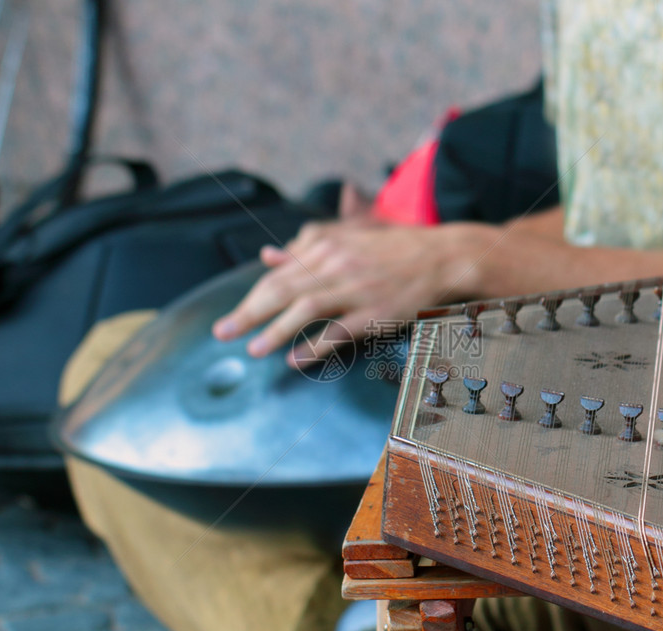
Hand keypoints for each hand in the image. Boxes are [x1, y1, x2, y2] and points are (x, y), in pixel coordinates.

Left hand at [212, 217, 492, 363]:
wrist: (440, 256)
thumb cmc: (392, 249)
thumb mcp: (347, 238)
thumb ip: (306, 247)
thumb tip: (267, 255)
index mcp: (326, 245)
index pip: (277, 274)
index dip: (251, 296)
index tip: (231, 316)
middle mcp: (336, 264)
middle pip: (282, 289)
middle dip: (248, 312)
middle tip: (221, 334)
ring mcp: (356, 289)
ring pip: (305, 308)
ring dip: (275, 330)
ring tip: (252, 349)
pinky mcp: (376, 312)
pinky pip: (339, 331)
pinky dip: (315, 345)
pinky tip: (295, 359)